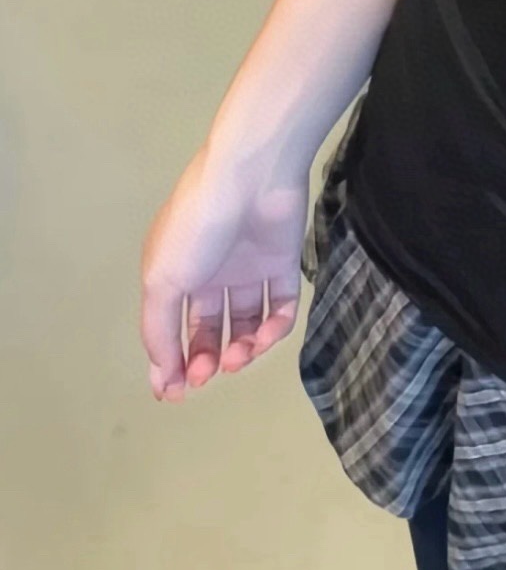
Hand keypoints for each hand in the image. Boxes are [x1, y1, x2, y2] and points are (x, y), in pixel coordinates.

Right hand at [141, 142, 308, 400]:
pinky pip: (281, 307)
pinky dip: (274, 329)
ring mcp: (250, 270)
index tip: (175, 392)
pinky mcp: (284, 265)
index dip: (172, 362)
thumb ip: (159, 330)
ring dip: (242, 349)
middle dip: (206, 359)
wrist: (251, 177)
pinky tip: (264, 336)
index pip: (172, 328)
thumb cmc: (197, 227)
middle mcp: (212, 274)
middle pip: (210, 330)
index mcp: (176, 275)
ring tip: (238, 355)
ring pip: (247, 324)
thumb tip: (161, 375)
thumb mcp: (161, 280)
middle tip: (208, 375)